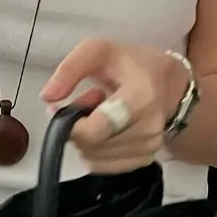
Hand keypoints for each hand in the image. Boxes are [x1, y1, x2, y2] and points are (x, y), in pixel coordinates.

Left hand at [42, 40, 189, 173]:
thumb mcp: (100, 51)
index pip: (96, 130)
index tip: (62, 110)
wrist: (168, 85)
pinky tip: (106, 131)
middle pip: (91, 145)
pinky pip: (102, 166)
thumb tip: (47, 99)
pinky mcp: (144, 161)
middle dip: (78, 127)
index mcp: (141, 97)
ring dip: (86, 139)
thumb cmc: (131, 65)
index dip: (72, 127)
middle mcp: (149, 128)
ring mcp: (148, 148)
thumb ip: (70, 69)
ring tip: (99, 114)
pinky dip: (95, 150)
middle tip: (87, 103)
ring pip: (93, 158)